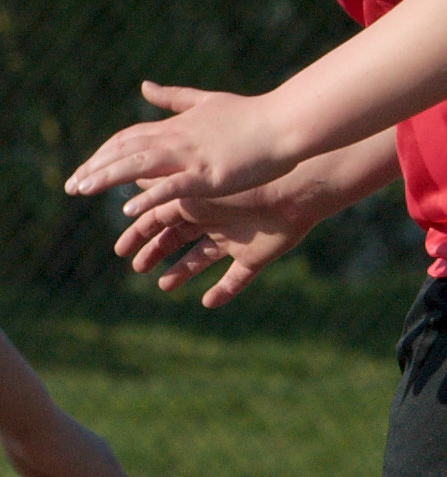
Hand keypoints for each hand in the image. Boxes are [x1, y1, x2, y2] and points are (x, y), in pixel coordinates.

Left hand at [68, 83, 295, 209]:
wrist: (286, 123)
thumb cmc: (253, 115)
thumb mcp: (208, 102)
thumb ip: (175, 98)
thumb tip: (143, 86)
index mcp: (176, 125)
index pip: (128, 138)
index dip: (104, 154)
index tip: (85, 170)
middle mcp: (177, 138)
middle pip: (125, 151)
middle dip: (95, 167)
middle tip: (70, 186)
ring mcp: (192, 156)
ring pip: (138, 165)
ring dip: (106, 178)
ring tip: (82, 190)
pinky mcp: (209, 174)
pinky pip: (172, 186)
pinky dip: (148, 196)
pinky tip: (128, 209)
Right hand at [111, 158, 346, 307]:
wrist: (296, 189)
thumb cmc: (245, 183)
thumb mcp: (197, 185)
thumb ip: (164, 186)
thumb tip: (131, 175)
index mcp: (199, 201)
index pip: (161, 219)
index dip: (140, 234)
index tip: (120, 250)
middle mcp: (214, 219)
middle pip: (179, 239)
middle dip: (156, 252)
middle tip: (136, 267)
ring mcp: (235, 238)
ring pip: (203, 259)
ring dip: (183, 272)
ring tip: (164, 285)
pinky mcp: (257, 256)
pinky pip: (238, 278)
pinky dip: (225, 291)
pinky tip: (208, 302)